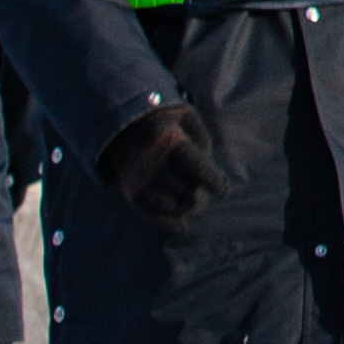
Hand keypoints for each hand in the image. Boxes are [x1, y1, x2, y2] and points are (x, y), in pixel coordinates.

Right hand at [98, 99, 223, 227]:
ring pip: (169, 205)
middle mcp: (153, 163)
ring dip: (185, 208)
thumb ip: (203, 139)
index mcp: (170, 141)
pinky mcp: (129, 190)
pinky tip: (181, 227)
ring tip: (194, 204)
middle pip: (185, 188)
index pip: (197, 168)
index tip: (224, 190)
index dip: (214, 182)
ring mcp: (139, 178)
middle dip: (199, 194)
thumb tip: (210, 169)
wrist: (120, 122)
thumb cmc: (163, 119)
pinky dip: (165, 223)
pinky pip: (148, 213)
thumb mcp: (186, 117)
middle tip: (204, 194)